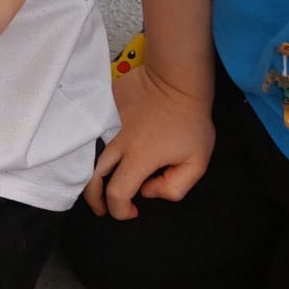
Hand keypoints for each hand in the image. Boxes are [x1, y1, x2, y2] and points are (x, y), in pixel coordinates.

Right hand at [83, 64, 214, 219]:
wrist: (175, 78)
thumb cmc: (190, 121)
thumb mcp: (197, 162)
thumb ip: (174, 187)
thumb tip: (148, 190)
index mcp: (139, 158)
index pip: (117, 194)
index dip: (120, 210)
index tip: (133, 211)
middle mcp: (117, 143)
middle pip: (93, 177)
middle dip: (94, 199)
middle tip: (102, 208)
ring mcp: (108, 123)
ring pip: (92, 155)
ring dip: (94, 175)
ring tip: (101, 184)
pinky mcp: (105, 108)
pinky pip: (98, 131)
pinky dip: (101, 145)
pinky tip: (112, 148)